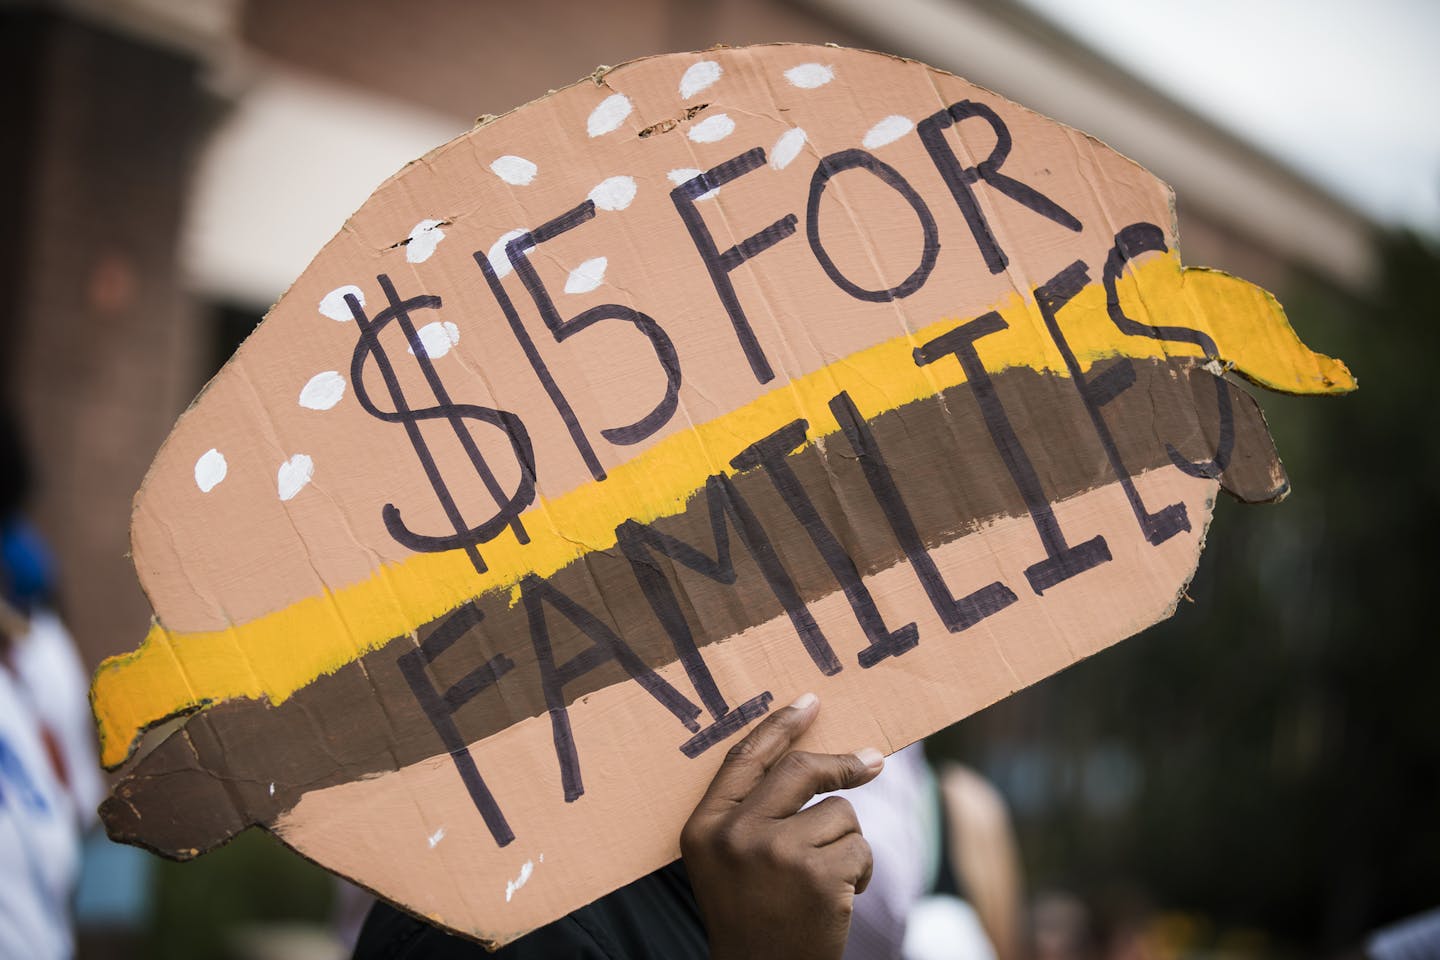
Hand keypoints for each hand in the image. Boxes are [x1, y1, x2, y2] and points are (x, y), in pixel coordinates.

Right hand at [680, 692, 883, 959]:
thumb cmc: (750, 915)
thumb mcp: (726, 860)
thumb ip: (750, 811)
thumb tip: (810, 756)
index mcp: (704, 826)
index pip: (746, 759)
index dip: (780, 725)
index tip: (810, 701)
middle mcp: (735, 835)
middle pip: (800, 770)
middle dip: (842, 764)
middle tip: (872, 761)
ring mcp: (777, 854)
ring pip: (840, 813)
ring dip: (846, 843)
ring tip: (826, 878)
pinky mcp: (819, 876)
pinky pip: (860, 848)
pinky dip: (861, 872)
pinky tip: (837, 899)